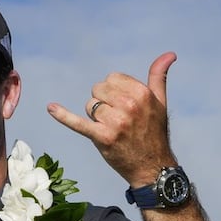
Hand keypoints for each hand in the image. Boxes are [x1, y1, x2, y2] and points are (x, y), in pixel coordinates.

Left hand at [47, 52, 177, 187]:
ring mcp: (115, 122)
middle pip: (98, 90)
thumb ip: (159, 76)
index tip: (124, 106)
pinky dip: (63, 116)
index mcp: (141, 93)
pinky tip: (50, 107)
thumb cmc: (154, 132)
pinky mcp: (101, 138)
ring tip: (112, 129)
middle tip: (119, 120)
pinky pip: (77, 123)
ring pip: (90, 106)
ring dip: (96, 117)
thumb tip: (170, 54)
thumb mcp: (160, 102)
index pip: (111, 78)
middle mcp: (129, 105)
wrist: (152, 167)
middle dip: (103, 102)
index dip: (114, 91)